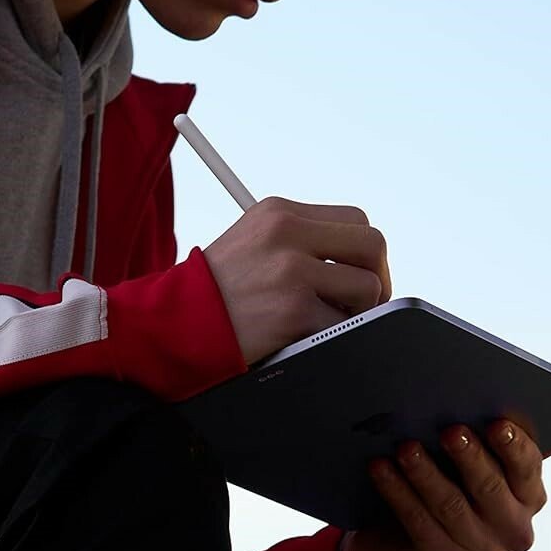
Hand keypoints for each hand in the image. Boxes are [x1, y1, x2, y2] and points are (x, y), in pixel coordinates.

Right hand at [203, 196, 391, 365]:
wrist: (172, 324)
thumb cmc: (215, 291)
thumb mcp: (253, 241)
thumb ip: (302, 241)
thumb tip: (360, 264)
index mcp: (280, 212)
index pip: (355, 218)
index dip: (364, 252)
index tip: (358, 274)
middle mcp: (287, 233)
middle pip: (371, 244)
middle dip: (378, 278)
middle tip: (363, 304)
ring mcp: (291, 271)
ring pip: (367, 288)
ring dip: (356, 313)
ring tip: (325, 322)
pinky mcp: (293, 310)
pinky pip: (342, 327)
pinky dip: (332, 338)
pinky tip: (305, 338)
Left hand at [334, 419, 546, 550]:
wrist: (401, 545)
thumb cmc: (443, 484)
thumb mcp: (465, 465)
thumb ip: (480, 439)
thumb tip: (473, 397)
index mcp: (529, 497)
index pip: (528, 468)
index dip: (514, 446)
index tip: (497, 422)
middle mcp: (514, 530)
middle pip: (490, 488)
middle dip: (469, 456)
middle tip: (448, 430)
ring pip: (451, 506)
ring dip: (425, 473)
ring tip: (405, 447)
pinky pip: (419, 524)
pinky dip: (398, 493)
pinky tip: (380, 468)